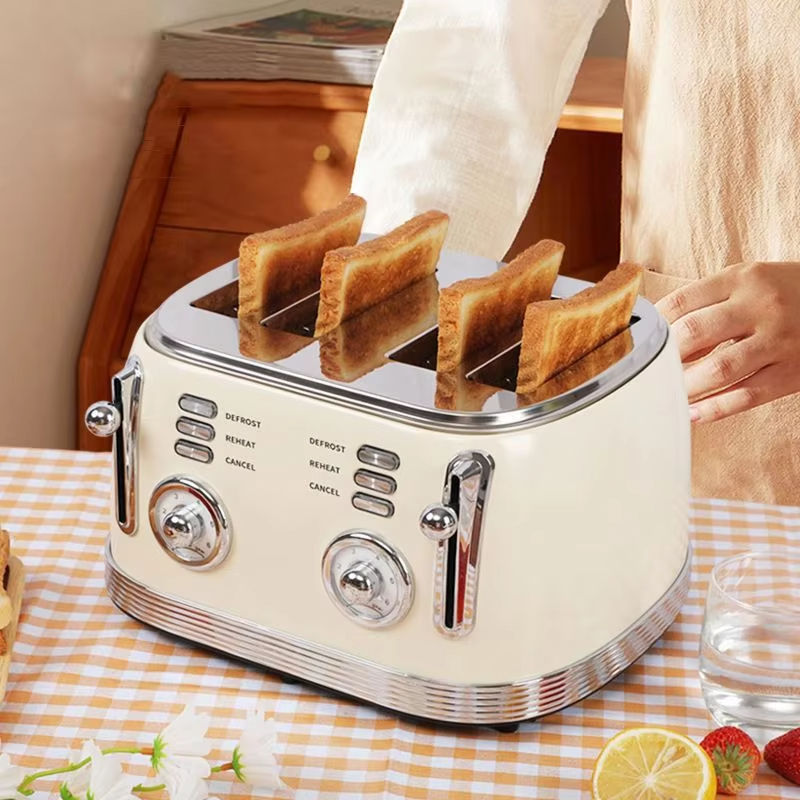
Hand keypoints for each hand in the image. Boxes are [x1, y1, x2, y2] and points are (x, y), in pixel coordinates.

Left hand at [656, 262, 799, 422]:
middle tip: (646, 372)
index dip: (653, 325)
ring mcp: (779, 341)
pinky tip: (692, 414)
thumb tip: (654, 328)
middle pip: (694, 334)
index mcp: (743, 279)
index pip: (681, 302)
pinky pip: (746, 396)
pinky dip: (714, 409)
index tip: (638, 342)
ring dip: (684, 387)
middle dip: (664, 357)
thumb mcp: (750, 280)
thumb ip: (707, 299)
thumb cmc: (785, 293)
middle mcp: (761, 307)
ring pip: (718, 369)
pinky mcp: (793, 373)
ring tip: (665, 394)